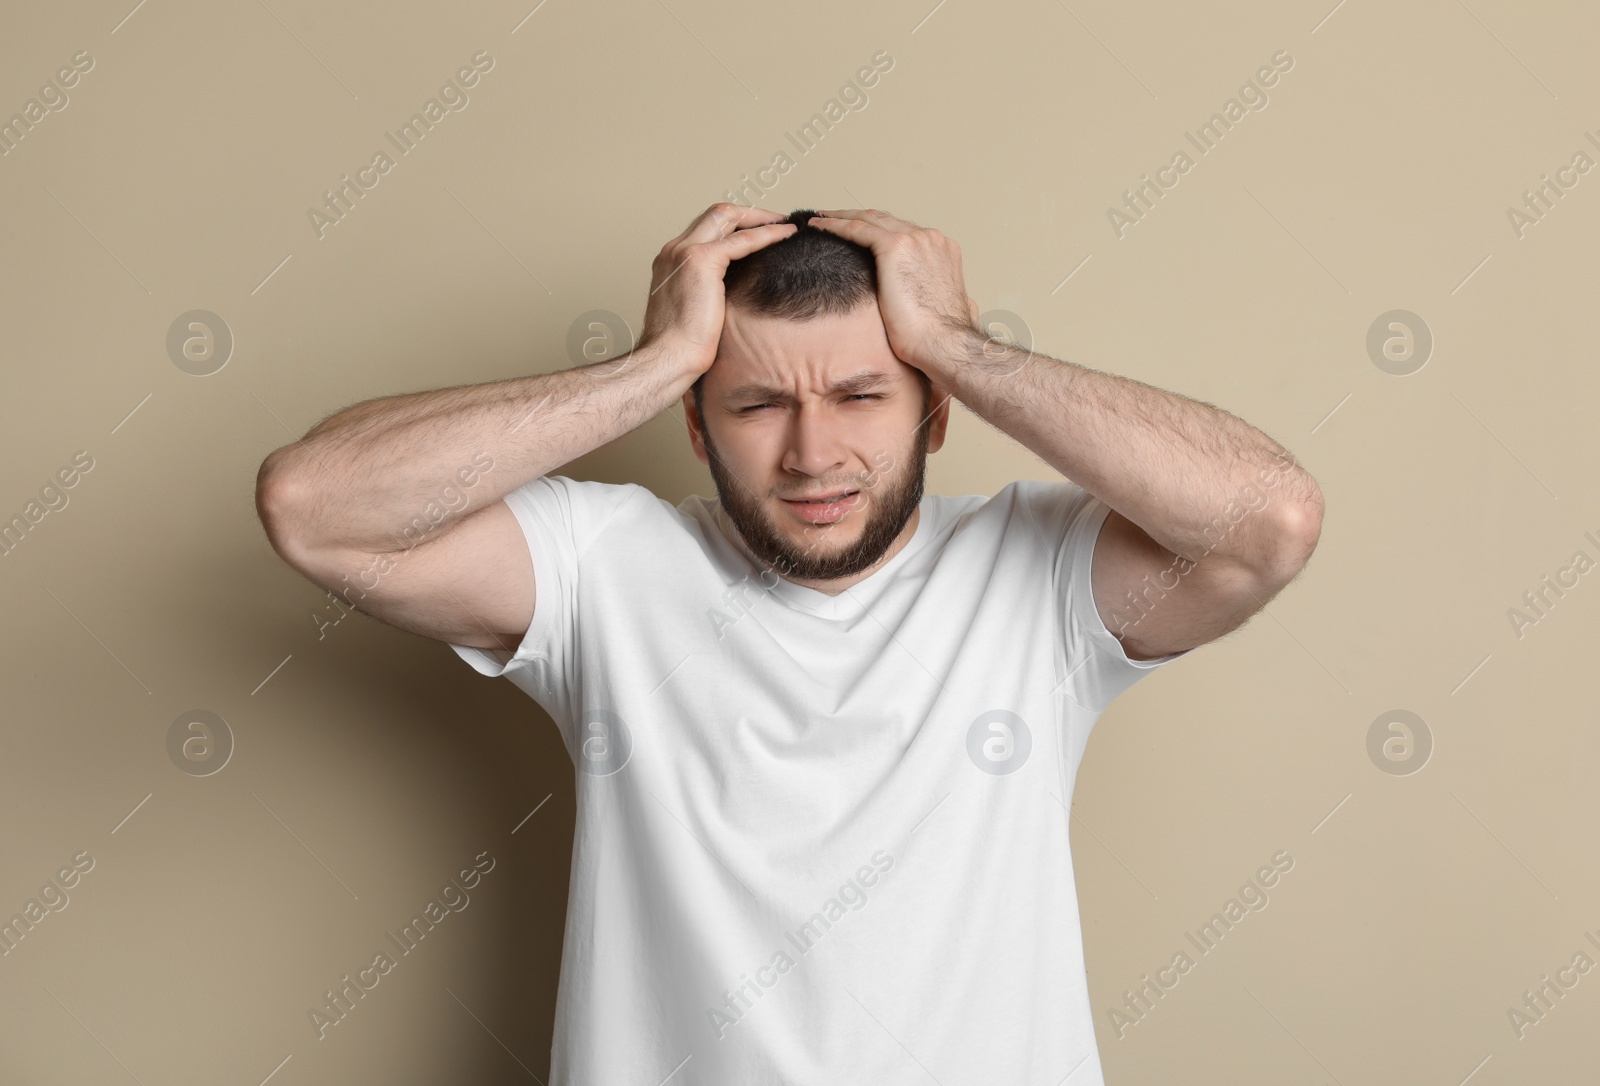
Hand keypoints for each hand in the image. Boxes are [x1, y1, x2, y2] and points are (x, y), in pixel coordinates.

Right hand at [637, 203, 797, 376]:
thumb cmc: (681, 348)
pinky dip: (766, 234)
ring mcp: (685, 251)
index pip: (706, 229)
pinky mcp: (700, 260)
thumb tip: (734, 296)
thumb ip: (708, 293)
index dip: (735, 226)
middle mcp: (674, 250)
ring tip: (785, 224)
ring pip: (727, 216)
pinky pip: (741, 239)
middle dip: (750, 213)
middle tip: (777, 220)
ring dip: (760, 217)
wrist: (669, 358)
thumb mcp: (694, 311)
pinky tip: (784, 235)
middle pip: (715, 214)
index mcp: (670, 261)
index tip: (760, 232)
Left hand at [805, 208, 978, 374]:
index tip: (859, 233)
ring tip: (821, 219)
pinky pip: (858, 229)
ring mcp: (914, 239)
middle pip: (885, 219)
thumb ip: (931, 294)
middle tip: (833, 218)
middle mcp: (930, 239)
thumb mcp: (938, 307)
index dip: (877, 229)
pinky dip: (836, 225)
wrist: (943, 343)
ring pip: (869, 218)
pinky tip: (820, 226)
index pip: (903, 231)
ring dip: (842, 217)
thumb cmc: (938, 337)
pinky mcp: (895, 247)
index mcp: (942, 251)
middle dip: (858, 217)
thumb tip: (924, 303)